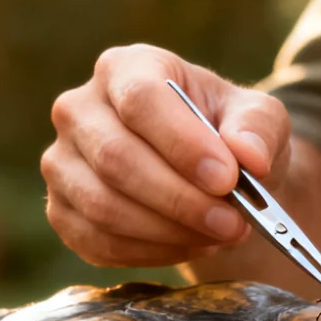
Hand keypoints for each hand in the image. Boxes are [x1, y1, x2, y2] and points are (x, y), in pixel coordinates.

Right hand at [43, 44, 292, 267]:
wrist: (204, 171)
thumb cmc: (225, 132)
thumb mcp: (257, 117)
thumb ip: (258, 129)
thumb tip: (250, 157)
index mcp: (124, 68)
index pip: (140, 99)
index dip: (182, 143)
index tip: (227, 178)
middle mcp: (79, 109)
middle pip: (115, 157)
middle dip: (179, 198)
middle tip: (233, 222)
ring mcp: (61, 162)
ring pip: (103, 206)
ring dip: (169, 231)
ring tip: (220, 234)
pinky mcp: (62, 211)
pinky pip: (98, 242)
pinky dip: (152, 252)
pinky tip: (193, 244)